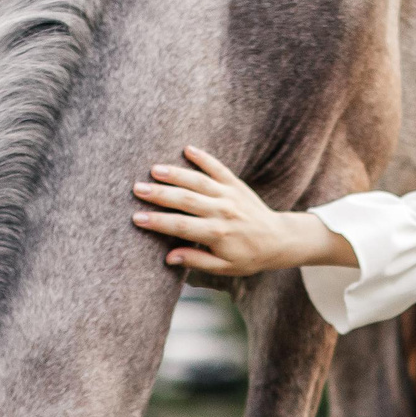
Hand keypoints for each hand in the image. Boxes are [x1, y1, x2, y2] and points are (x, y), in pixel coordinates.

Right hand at [130, 145, 356, 274]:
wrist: (278, 239)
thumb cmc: (248, 257)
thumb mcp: (223, 267)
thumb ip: (196, 261)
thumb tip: (169, 258)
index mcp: (217, 233)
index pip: (181, 226)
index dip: (158, 222)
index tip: (137, 218)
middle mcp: (222, 211)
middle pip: (186, 200)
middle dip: (160, 194)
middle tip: (137, 189)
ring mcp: (229, 195)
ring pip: (198, 181)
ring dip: (176, 174)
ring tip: (154, 169)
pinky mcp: (236, 184)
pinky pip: (218, 167)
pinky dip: (204, 157)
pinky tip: (187, 149)